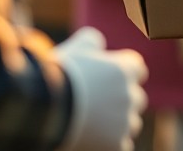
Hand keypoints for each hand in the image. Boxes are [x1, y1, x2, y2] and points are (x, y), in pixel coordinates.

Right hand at [55, 27, 148, 150]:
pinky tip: (93, 138)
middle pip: (136, 98)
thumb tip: (98, 42)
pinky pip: (123, 144)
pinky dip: (111, 143)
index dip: (123, 74)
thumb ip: (92, 41)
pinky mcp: (117, 144)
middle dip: (121, 101)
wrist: (44, 109)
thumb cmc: (57, 77)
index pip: (138, 69)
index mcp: (124, 70)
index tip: (110, 80)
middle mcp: (130, 95)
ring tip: (93, 124)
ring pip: (131, 123)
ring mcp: (125, 122)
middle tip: (98, 105)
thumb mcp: (75, 49)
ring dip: (118, 124)